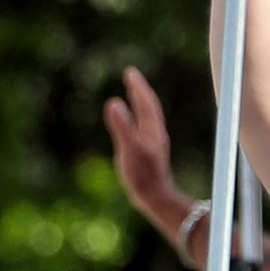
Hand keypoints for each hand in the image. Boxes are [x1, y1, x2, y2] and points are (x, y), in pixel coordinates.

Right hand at [104, 67, 197, 249]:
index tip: (130, 72)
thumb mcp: (128, 148)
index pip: (145, 102)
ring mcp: (154, 144)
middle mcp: (155, 134)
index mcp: (151, 129)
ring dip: (141, 104)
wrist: (155, 198)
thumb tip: (114, 102)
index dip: (137, 86)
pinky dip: (139, 120)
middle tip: (131, 77)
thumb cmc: (141, 175)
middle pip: (149, 107)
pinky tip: (135, 127)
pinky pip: (145, 129)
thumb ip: (121, 125)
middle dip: (140, 91)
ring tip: (133, 97)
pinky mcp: (151, 154)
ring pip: (149, 118)